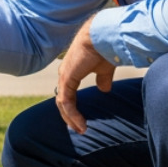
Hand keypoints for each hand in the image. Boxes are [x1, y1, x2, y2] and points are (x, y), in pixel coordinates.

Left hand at [54, 18, 115, 133]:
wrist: (104, 36)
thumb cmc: (105, 48)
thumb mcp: (104, 68)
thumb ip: (102, 78)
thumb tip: (104, 89)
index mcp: (72, 70)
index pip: (67, 93)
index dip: (72, 108)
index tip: (81, 121)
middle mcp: (65, 73)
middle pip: (63, 100)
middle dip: (69, 116)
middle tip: (79, 129)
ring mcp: (64, 76)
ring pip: (62, 103)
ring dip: (70, 118)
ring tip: (81, 129)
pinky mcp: (67, 79)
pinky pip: (66, 102)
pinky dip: (72, 114)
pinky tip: (81, 123)